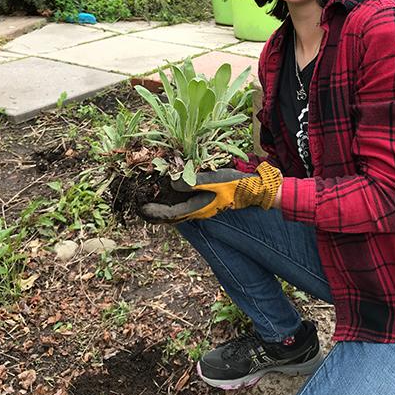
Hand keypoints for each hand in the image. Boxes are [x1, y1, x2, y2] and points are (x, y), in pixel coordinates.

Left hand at [140, 162, 281, 223]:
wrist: (255, 189)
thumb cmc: (236, 184)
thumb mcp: (215, 180)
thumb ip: (193, 181)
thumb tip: (171, 181)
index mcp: (198, 208)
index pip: (171, 214)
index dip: (154, 212)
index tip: (140, 208)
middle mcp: (198, 210)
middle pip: (172, 215)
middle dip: (156, 212)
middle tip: (139, 207)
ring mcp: (203, 206)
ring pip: (178, 209)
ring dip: (163, 206)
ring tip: (150, 201)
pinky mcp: (208, 200)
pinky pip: (185, 203)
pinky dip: (174, 201)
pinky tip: (170, 193)